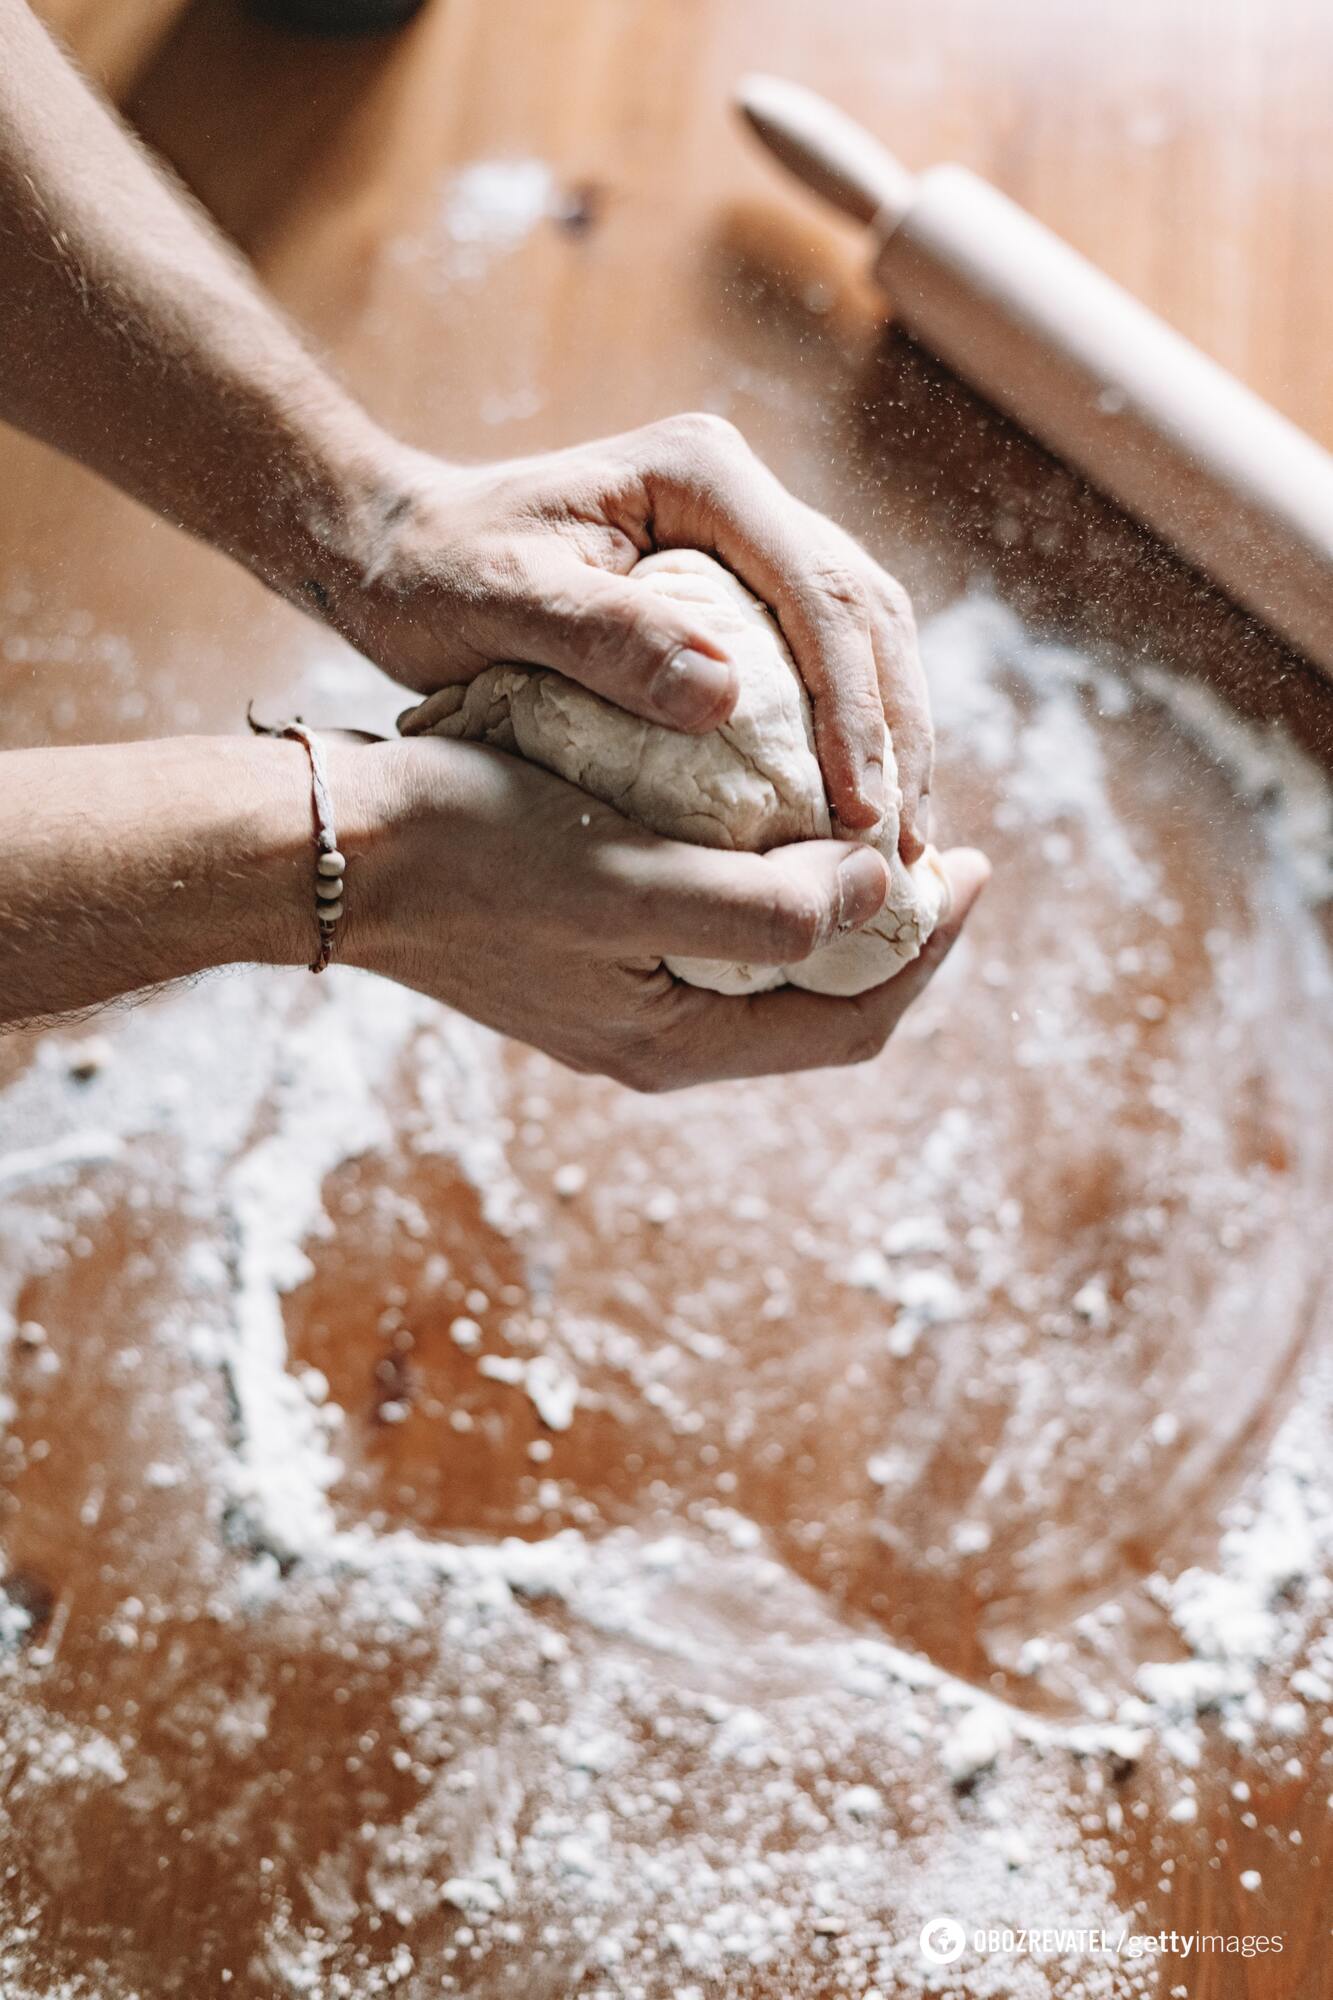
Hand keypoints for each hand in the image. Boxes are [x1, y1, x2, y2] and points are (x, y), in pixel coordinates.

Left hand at [323, 417, 932, 857]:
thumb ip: (605, 640)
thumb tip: (725, 696)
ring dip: (892, 737)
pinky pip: (824, 660)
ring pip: (862, 636)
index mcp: (703, 475)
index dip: (853, 710)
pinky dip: (851, 733)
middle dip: (897, 731)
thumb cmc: (431, 573)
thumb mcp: (501, 605)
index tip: (859, 814)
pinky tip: (851, 809)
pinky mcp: (737, 589)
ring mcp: (746, 538)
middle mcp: (741, 495)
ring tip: (897, 841)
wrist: (392, 546)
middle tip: (905, 844)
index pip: (818, 595)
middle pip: (866, 612)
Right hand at [334, 736, 986, 1090]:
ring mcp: (620, 1007)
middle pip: (821, 1004)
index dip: (930, 947)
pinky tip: (771, 826)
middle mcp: (657, 1041)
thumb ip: (766, 906)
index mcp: (677, 1041)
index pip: (853, 1019)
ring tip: (873, 832)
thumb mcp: (628, 875)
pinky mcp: (588, 962)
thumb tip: (888, 894)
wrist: (337, 851)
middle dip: (894, 932)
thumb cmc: (473, 849)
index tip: (972, 860)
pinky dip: (767, 892)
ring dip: (833, 911)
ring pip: (770, 973)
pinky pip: (714, 942)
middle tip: (939, 846)